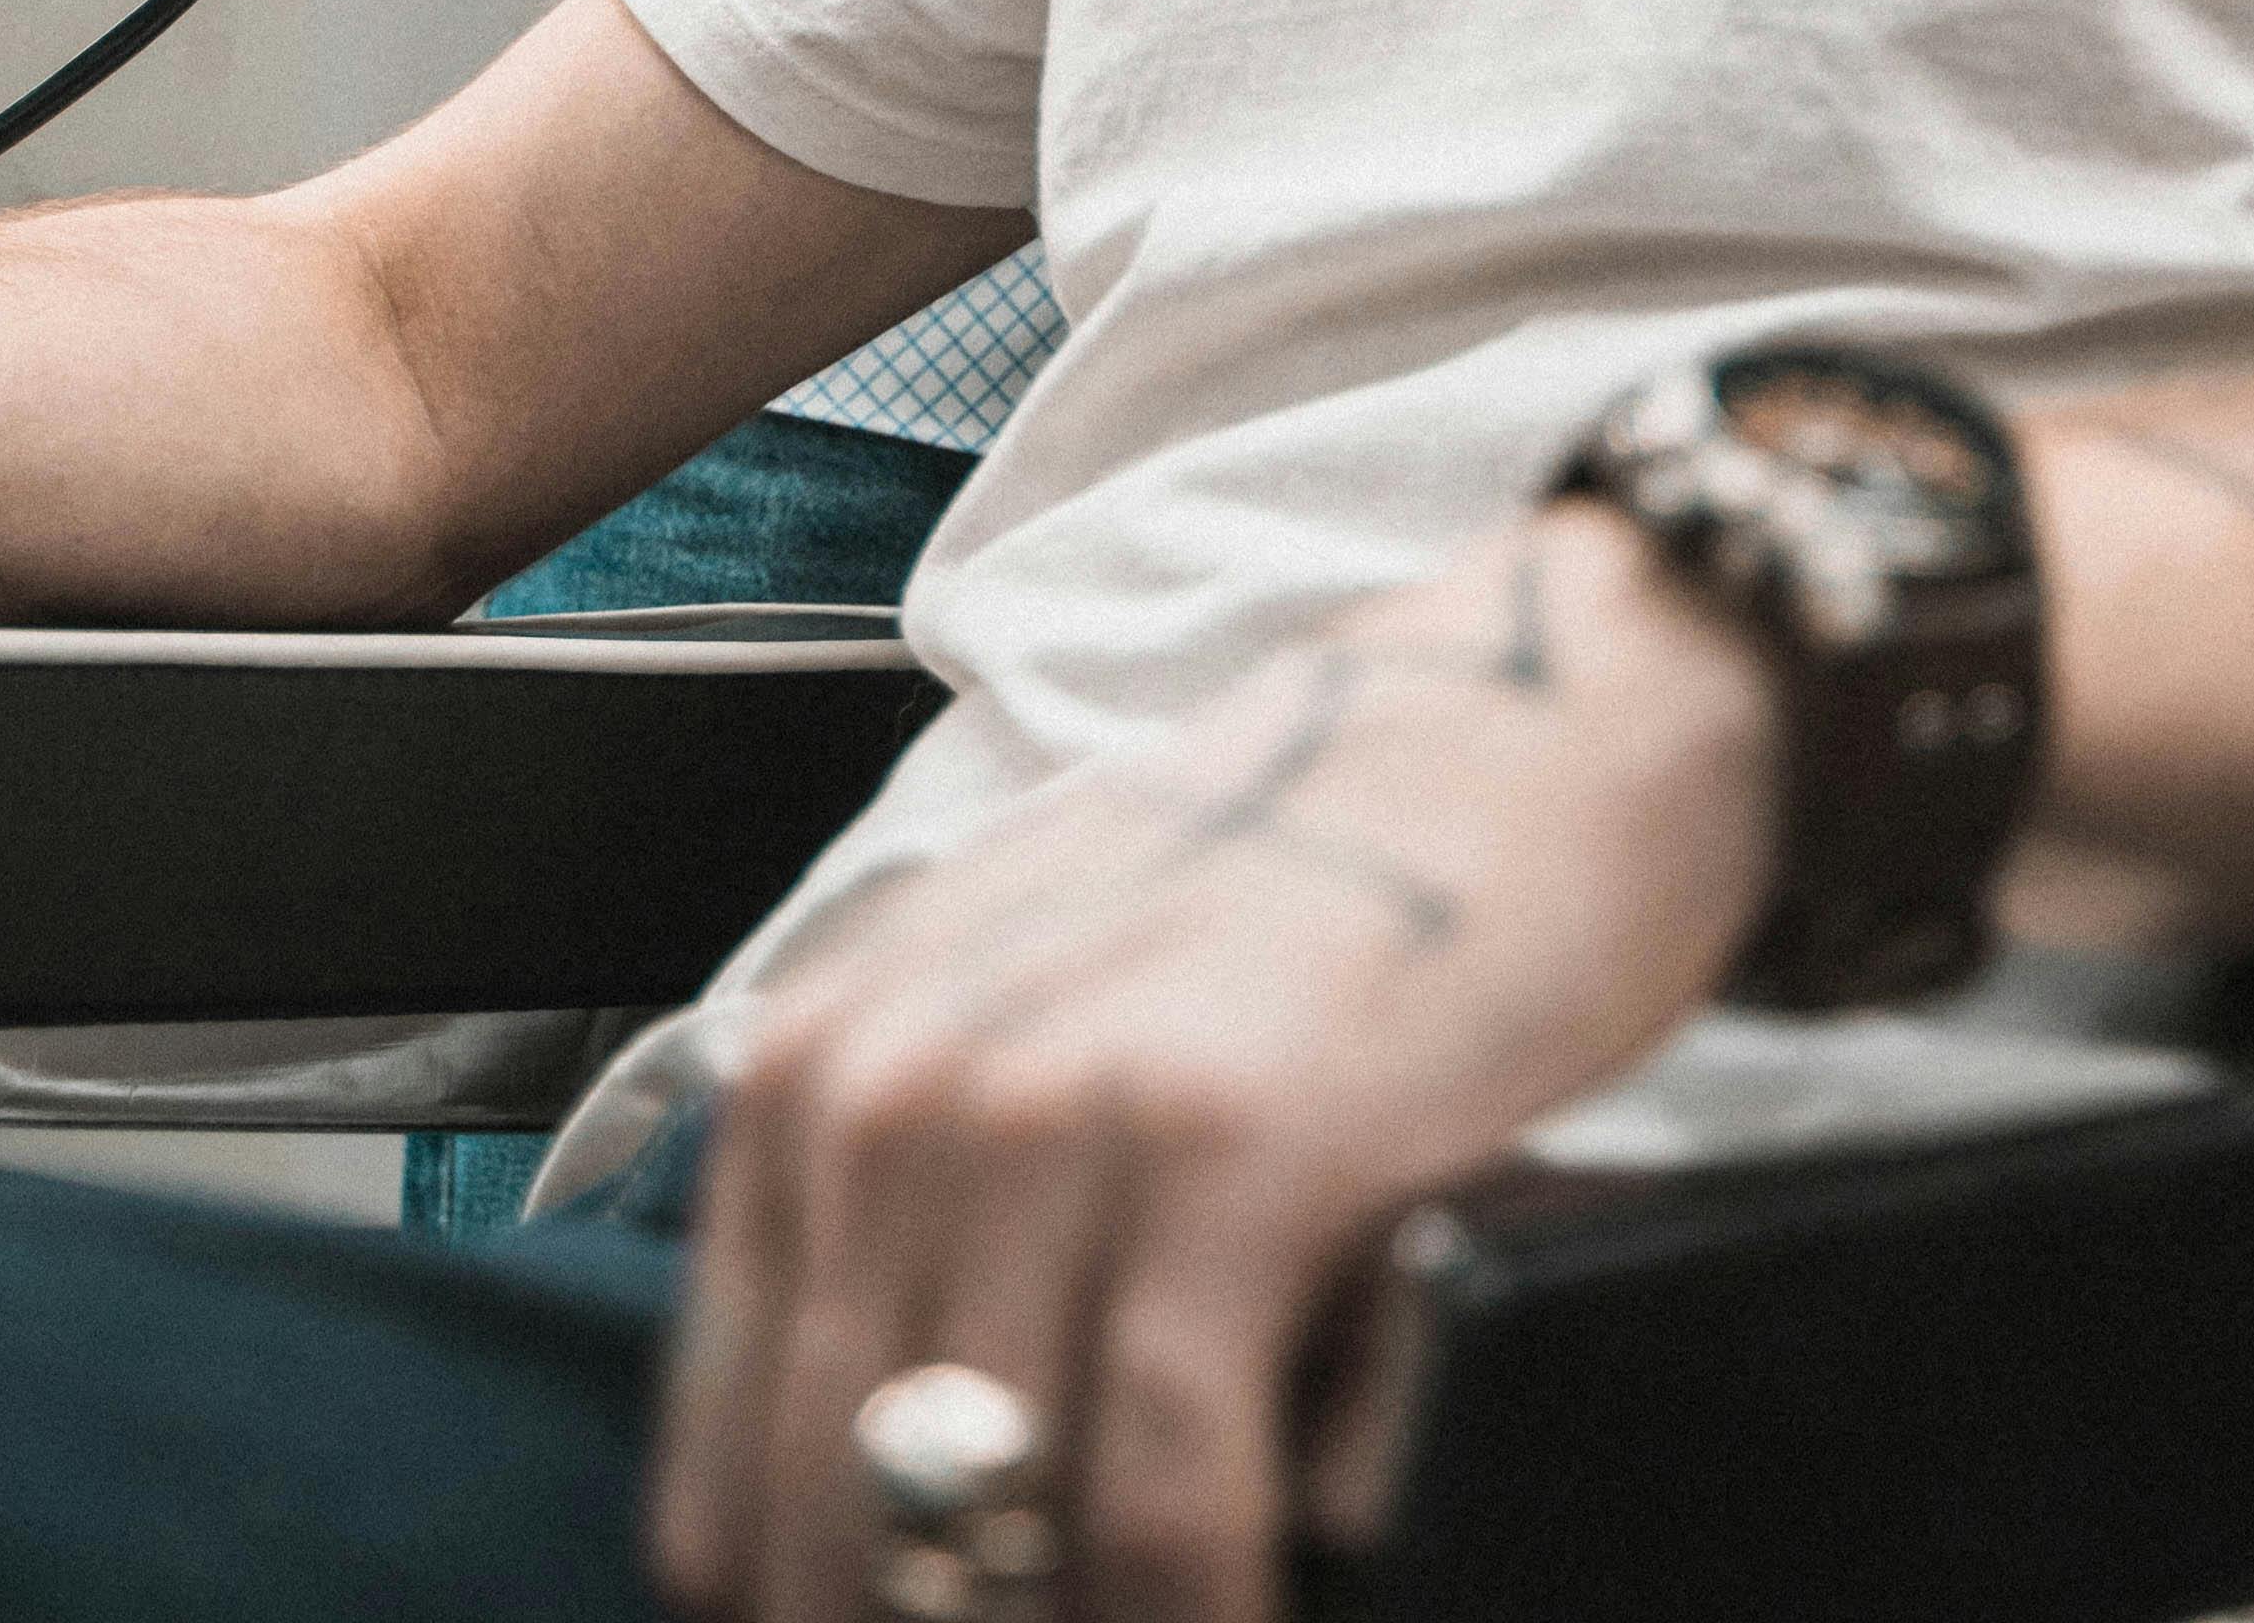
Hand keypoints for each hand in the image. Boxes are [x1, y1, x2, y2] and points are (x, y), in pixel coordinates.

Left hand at [651, 496, 1779, 1622]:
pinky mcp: (1225, 1151)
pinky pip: (1163, 1497)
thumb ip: (927, 1252)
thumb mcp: (1035, 1039)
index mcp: (810, 1085)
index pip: (726, 1506)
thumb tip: (906, 1546)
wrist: (1527, 721)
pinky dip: (1195, 1617)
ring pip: (981, 1543)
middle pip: (840, 1541)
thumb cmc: (1295, 910)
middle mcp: (887, 1092)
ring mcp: (1049, 1112)